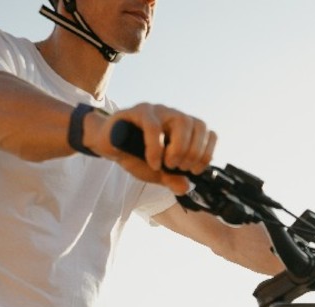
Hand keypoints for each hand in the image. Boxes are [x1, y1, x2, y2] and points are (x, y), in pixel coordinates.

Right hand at [91, 102, 216, 193]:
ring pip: (181, 121)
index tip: (194, 171)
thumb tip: (186, 187)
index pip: (207, 132)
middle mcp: (173, 115)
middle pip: (197, 125)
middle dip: (193, 153)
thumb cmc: (133, 155)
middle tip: (178, 168)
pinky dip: (156, 149)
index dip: (206, 153)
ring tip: (168, 164)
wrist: (107, 145)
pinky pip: (154, 127)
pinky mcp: (139, 111)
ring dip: (180, 148)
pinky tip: (153, 163)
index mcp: (182, 128)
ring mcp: (157, 111)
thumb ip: (171, 179)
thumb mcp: (156, 173)